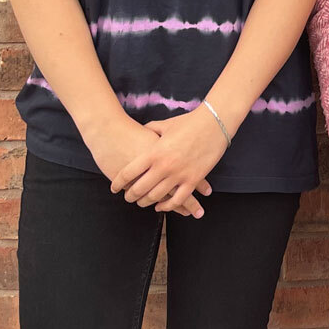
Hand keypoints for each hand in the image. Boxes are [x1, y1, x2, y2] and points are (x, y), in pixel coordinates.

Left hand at [86, 113, 204, 219]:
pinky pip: (177, 200)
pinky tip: (161, 206)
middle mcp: (164, 166)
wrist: (214, 123)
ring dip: (146, 202)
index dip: (118, 183)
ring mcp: (179, 175)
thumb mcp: (165, 125)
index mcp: (154, 152)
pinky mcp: (193, 180)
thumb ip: (151, 130)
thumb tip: (143, 131)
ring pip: (156, 197)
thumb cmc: (189, 122)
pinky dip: (167, 206)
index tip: (114, 187)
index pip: (128, 173)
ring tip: (142, 202)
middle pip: (139, 189)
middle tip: (127, 197)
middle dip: (130, 196)